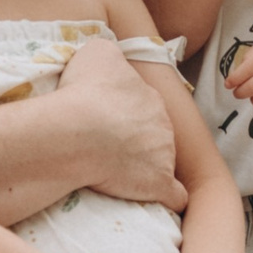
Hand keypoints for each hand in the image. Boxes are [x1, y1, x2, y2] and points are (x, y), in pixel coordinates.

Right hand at [56, 36, 187, 210]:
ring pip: (163, 162)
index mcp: (149, 97)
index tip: (105, 123)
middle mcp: (163, 124)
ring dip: (147, 168)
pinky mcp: (159, 185)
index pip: (143, 105)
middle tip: (108, 149)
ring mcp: (165, 155)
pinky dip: (168, 197)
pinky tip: (159, 200)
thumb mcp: (97, 53)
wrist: (78, 128)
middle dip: (138, 141)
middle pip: (155, 133)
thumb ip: (110, 55)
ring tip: (119, 175)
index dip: (125, 115)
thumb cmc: (83, 89)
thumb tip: (111, 62)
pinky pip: (174, 195)